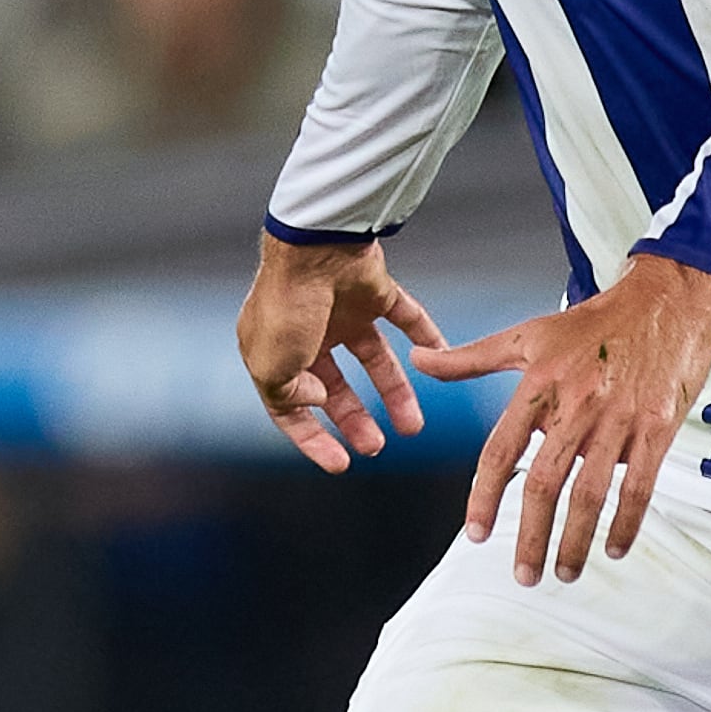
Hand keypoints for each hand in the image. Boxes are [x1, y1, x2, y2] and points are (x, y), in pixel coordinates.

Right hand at [237, 234, 446, 473]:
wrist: (317, 248)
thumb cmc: (287, 307)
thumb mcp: (270, 366)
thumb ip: (289, 396)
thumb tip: (319, 402)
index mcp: (273, 350)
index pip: (291, 404)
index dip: (313, 437)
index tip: (339, 463)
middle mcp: (308, 332)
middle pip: (336, 386)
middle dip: (355, 419)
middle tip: (376, 447)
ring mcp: (343, 311)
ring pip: (374, 360)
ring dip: (394, 392)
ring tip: (412, 425)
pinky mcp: (375, 291)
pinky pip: (407, 318)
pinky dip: (426, 337)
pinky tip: (440, 358)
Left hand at [411, 253, 710, 584]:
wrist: (665, 300)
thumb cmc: (594, 322)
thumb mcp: (528, 335)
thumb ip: (471, 357)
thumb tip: (420, 360)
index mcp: (540, 386)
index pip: (502, 450)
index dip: (485, 495)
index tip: (475, 533)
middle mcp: (577, 406)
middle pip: (545, 483)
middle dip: (531, 535)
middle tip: (523, 575)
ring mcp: (619, 420)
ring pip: (591, 492)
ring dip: (576, 541)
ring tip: (565, 573)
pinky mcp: (657, 428)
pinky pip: (640, 486)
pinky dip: (626, 522)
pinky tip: (613, 548)